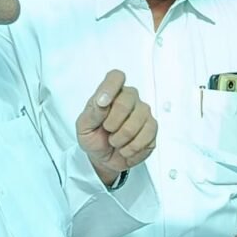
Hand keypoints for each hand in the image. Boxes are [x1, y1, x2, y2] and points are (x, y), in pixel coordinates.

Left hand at [75, 69, 156, 185]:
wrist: (105, 159)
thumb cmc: (94, 138)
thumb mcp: (84, 128)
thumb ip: (92, 113)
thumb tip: (102, 100)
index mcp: (111, 93)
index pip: (116, 77)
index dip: (110, 87)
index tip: (102, 103)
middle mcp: (129, 98)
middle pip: (127, 100)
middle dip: (113, 122)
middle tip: (107, 131)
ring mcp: (143, 112)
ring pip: (137, 121)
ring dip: (122, 138)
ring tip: (116, 142)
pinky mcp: (152, 128)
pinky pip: (147, 135)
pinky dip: (132, 147)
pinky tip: (126, 149)